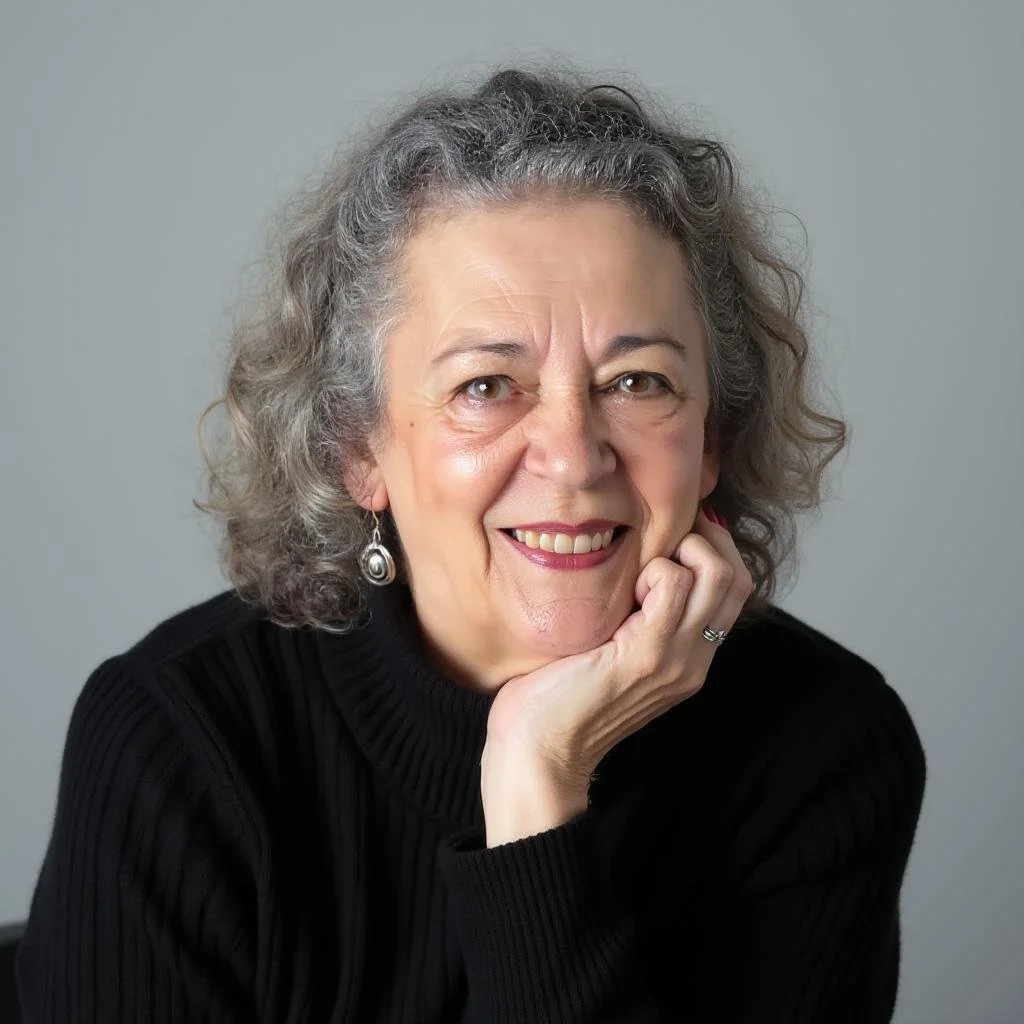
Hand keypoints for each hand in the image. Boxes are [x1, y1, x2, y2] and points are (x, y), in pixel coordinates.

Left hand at [480, 507, 753, 845]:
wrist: (537, 753)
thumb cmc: (558, 695)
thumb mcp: (610, 648)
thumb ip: (635, 616)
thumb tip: (635, 564)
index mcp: (690, 659)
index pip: (735, 589)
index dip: (715, 548)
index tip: (676, 532)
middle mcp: (695, 661)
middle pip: (737, 578)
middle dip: (706, 539)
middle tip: (664, 537)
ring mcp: (676, 660)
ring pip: (717, 576)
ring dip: (680, 552)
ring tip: (641, 569)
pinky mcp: (646, 655)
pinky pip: (673, 587)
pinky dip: (655, 570)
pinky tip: (626, 588)